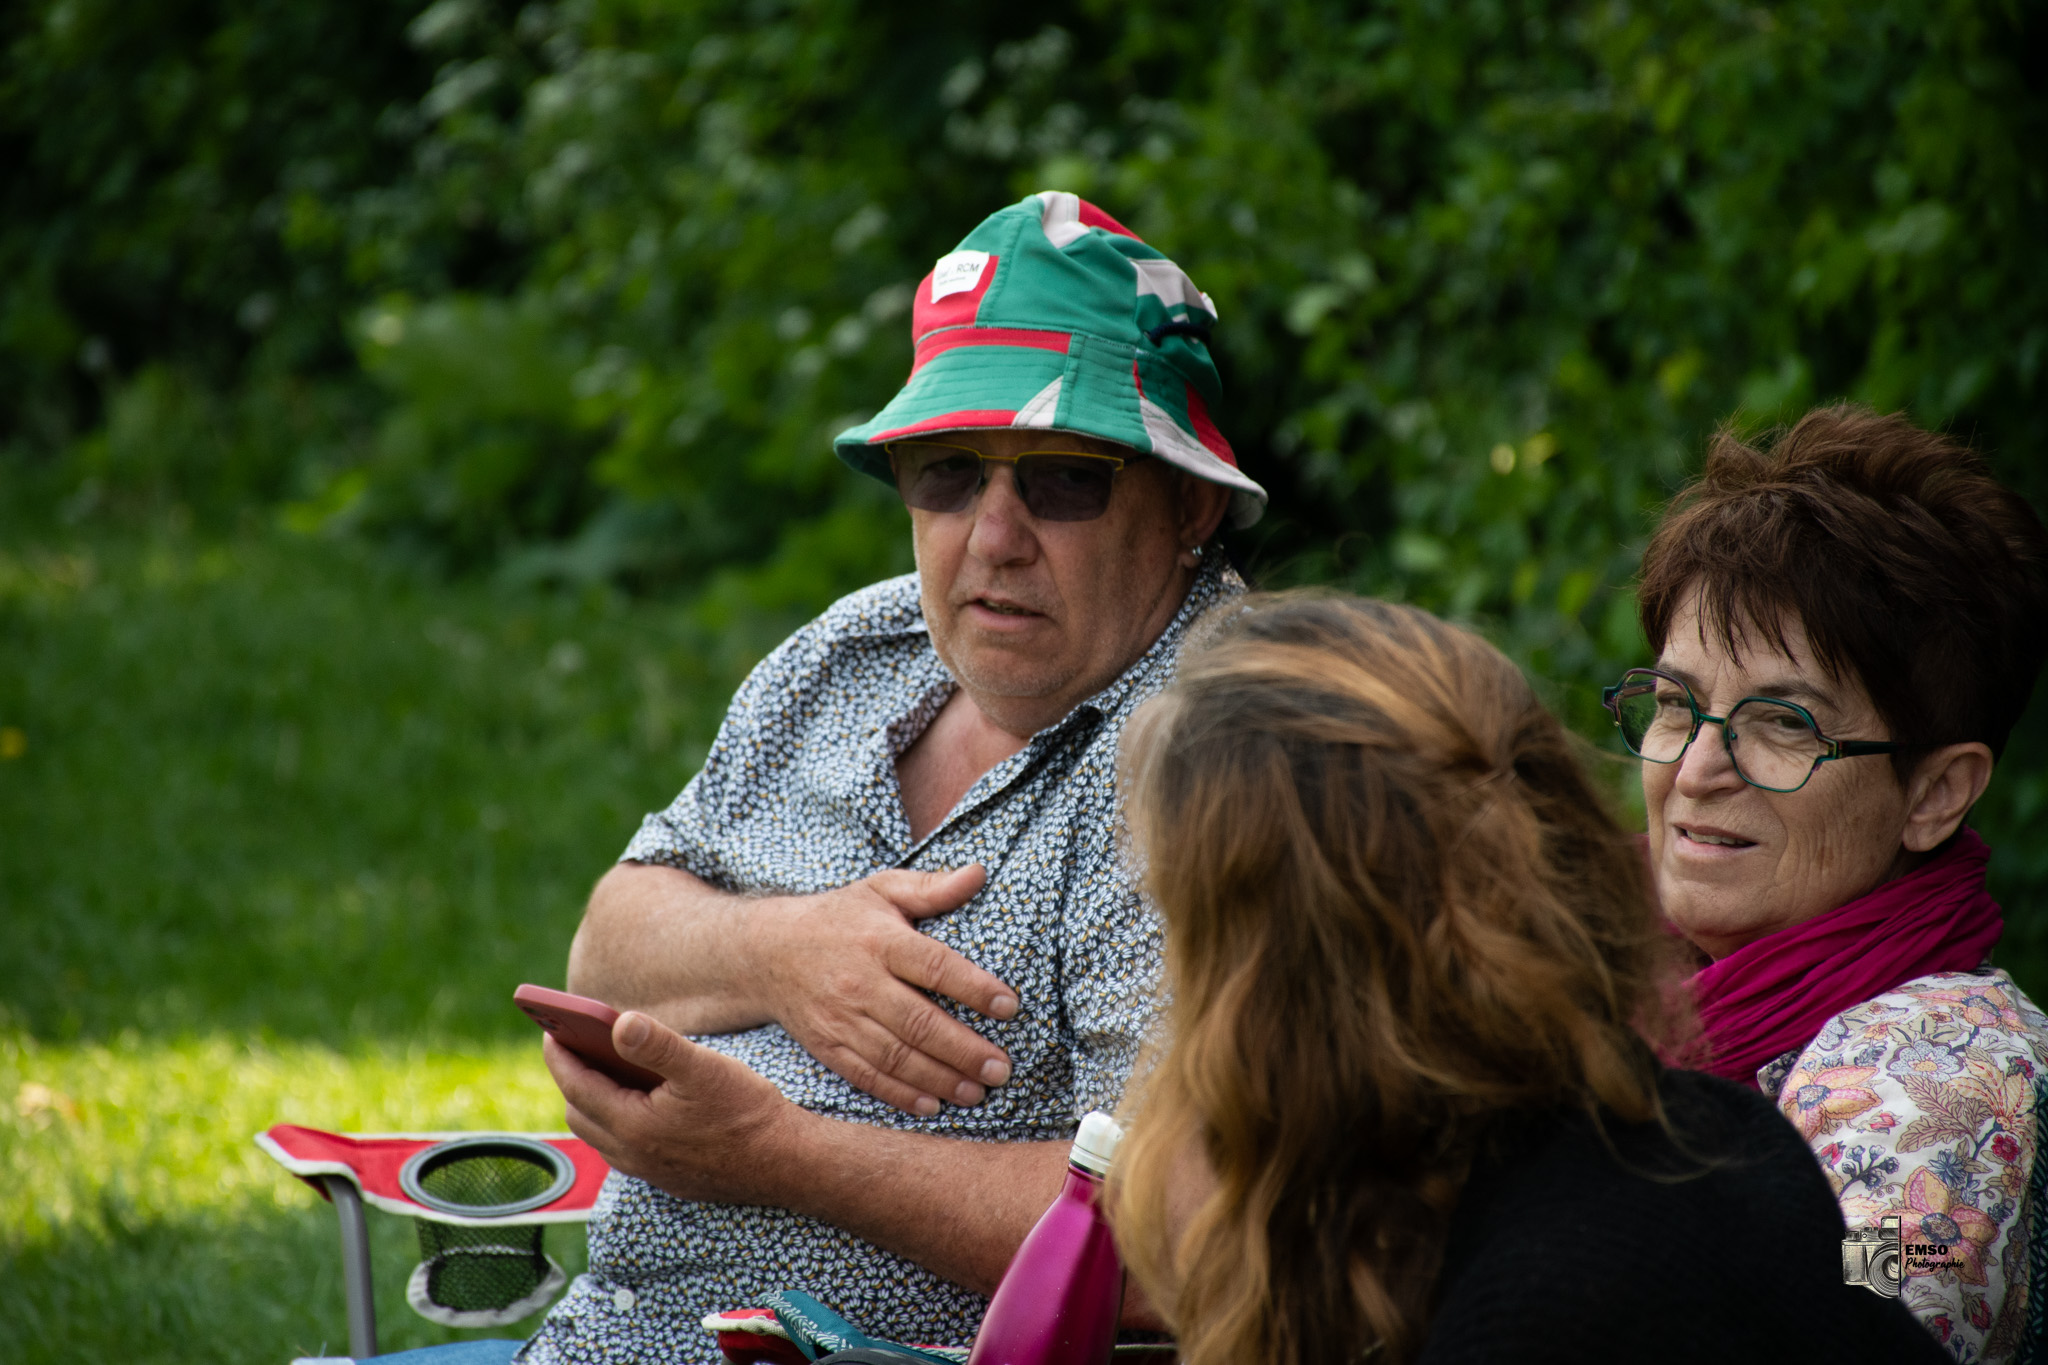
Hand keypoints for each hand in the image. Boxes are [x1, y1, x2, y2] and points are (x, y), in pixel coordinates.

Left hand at [547, 1013, 804, 1206]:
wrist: (786, 1164)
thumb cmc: (747, 1112)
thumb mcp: (703, 1068)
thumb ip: (657, 1045)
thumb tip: (617, 1022)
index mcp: (633, 1125)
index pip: (576, 1086)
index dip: (560, 1055)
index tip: (550, 1029)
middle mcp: (632, 1155)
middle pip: (580, 1113)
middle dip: (571, 1077)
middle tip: (574, 1044)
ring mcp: (649, 1171)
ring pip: (600, 1135)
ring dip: (592, 1102)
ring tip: (600, 1069)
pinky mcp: (667, 1178)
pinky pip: (623, 1149)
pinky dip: (616, 1121)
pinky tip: (639, 1102)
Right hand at [746, 864, 1018, 1116]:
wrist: (765, 953)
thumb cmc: (838, 919)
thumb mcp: (880, 890)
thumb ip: (930, 887)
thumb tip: (979, 873)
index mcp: (879, 941)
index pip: (934, 965)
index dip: (973, 988)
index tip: (1010, 1007)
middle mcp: (859, 982)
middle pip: (918, 1022)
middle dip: (963, 1050)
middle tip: (1002, 1068)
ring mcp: (840, 1018)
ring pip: (896, 1056)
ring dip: (940, 1079)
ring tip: (979, 1092)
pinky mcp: (826, 1046)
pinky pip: (867, 1076)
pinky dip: (900, 1095)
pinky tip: (932, 1105)